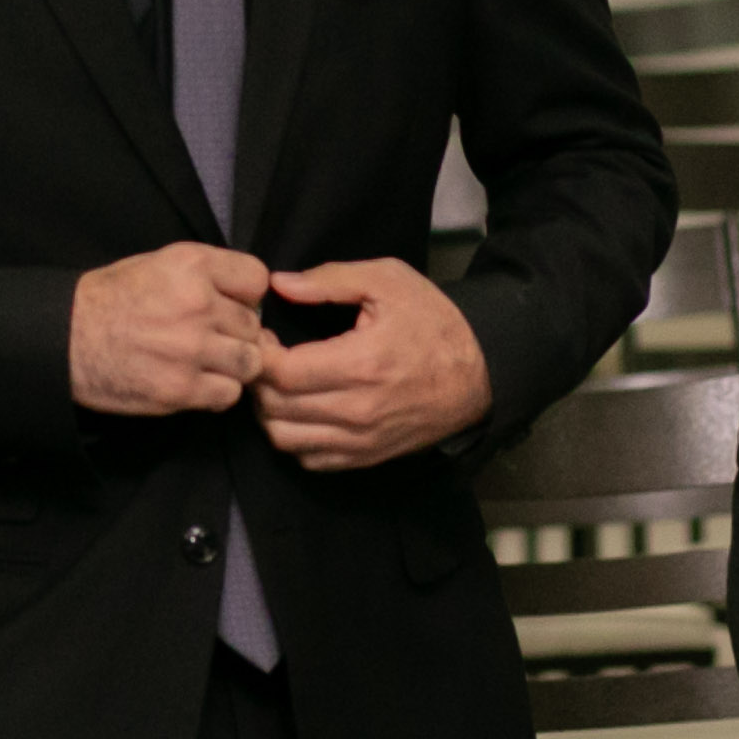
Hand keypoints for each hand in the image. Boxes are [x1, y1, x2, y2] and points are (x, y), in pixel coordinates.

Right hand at [69, 243, 268, 414]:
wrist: (66, 339)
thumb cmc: (110, 299)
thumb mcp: (159, 264)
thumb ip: (208, 275)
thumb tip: (252, 300)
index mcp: (192, 265)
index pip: (257, 279)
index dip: (247, 295)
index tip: (231, 304)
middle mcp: (197, 304)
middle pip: (254, 325)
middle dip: (237, 333)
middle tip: (212, 337)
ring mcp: (191, 349)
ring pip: (250, 362)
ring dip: (233, 365)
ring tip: (208, 362)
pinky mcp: (181, 389)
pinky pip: (228, 394)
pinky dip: (217, 392)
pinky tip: (196, 382)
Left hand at [254, 259, 491, 471]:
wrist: (480, 373)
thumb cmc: (433, 322)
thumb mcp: (388, 281)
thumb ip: (330, 280)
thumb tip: (279, 285)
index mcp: (361, 364)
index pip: (282, 373)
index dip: (259, 353)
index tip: (262, 333)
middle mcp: (357, 411)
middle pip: (276, 408)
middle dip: (258, 380)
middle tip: (264, 355)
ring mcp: (362, 441)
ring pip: (286, 439)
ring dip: (270, 411)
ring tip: (279, 382)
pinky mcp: (367, 457)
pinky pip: (310, 458)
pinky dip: (294, 436)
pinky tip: (301, 408)